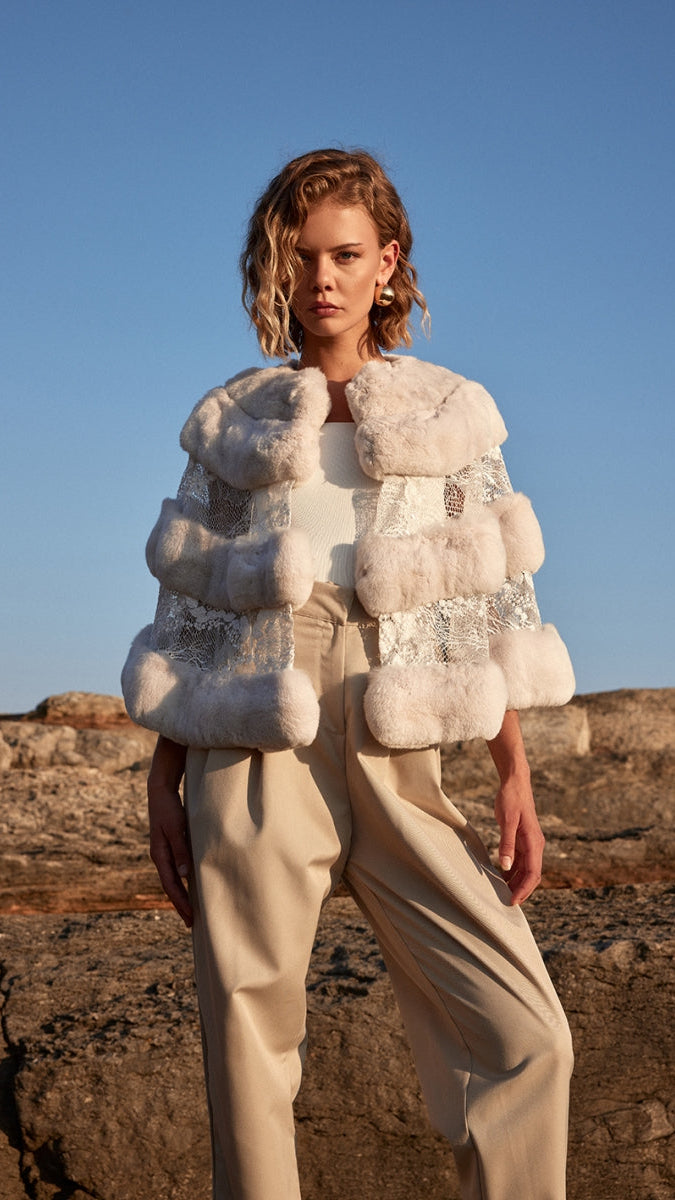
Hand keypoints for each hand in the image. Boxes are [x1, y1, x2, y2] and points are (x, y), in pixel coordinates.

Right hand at [148, 783, 193, 927]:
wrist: (160, 792)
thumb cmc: (169, 809)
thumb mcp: (175, 828)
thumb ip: (180, 849)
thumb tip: (184, 875)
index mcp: (159, 855)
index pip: (171, 885)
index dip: (180, 902)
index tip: (190, 917)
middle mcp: (160, 857)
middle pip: (170, 886)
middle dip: (180, 905)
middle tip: (191, 922)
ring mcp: (164, 852)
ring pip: (172, 880)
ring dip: (181, 895)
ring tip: (191, 909)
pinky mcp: (170, 847)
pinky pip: (175, 870)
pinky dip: (182, 882)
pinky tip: (191, 885)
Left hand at [494, 774, 544, 905]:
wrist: (515, 782)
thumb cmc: (511, 799)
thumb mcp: (507, 821)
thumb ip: (507, 843)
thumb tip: (505, 866)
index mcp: (534, 843)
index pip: (533, 874)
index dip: (523, 890)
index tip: (512, 902)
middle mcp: (535, 846)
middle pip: (531, 875)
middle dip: (520, 890)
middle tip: (505, 903)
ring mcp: (530, 843)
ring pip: (526, 870)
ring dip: (516, 882)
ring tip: (502, 894)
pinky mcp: (522, 840)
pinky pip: (520, 861)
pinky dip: (512, 871)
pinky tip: (501, 877)